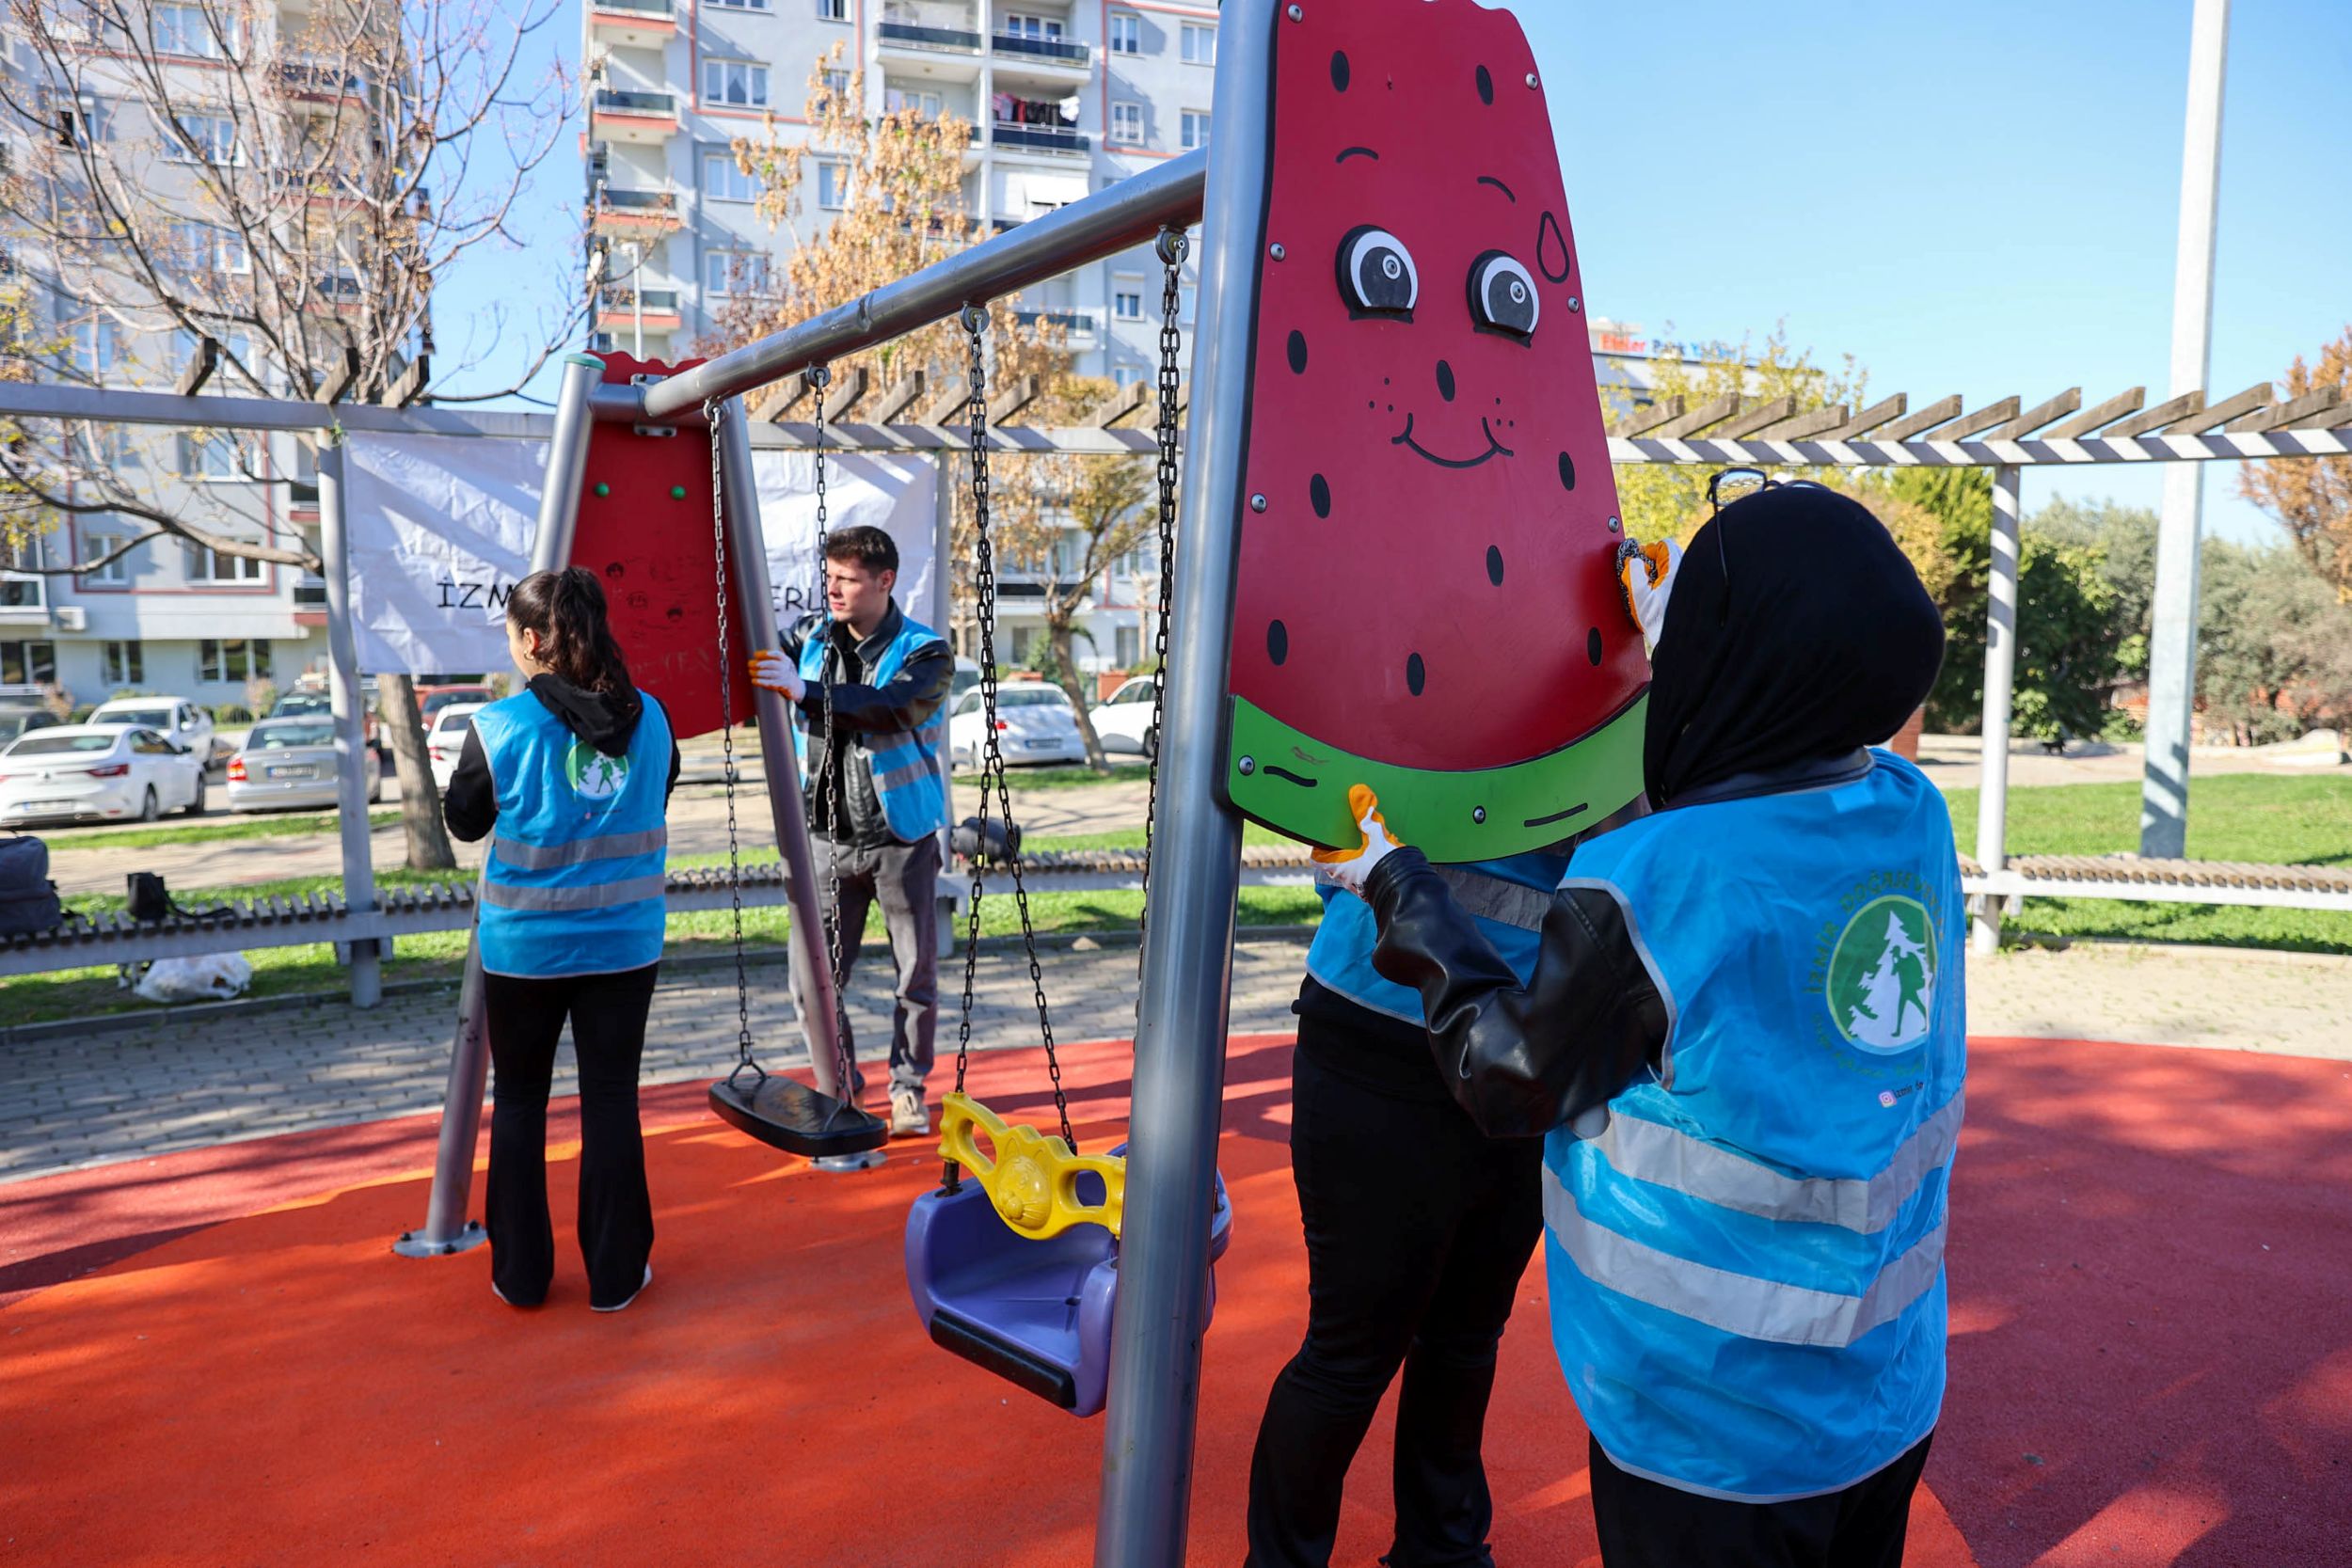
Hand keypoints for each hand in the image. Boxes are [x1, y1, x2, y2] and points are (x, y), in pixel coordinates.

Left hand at [748, 650, 805, 701]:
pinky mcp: (783, 685)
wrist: (797, 687)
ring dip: (759, 673)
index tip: (755, 654)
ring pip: (771, 674)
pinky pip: (771, 683)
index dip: (766, 653)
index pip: (777, 654)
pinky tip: (754, 681)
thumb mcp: (785, 663)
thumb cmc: (786, 674)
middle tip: (750, 664)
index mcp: (786, 660)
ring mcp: (785, 676)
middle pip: (772, 664)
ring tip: (750, 672)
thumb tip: (761, 652)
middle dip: (760, 663)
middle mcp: (786, 667)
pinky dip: (762, 682)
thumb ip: (776, 657)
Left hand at [1311, 784, 1405, 896]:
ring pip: (1344, 876)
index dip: (1317, 853)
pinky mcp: (1366, 894)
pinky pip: (1357, 883)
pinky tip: (1368, 866)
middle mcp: (1344, 880)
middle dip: (1334, 858)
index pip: (1318, 861)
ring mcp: (1355, 889)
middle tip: (1341, 846)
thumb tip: (1368, 810)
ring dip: (1347, 867)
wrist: (1401, 885)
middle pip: (1331, 868)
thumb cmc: (1384, 863)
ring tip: (1356, 855)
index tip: (1321, 846)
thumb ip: (1370, 825)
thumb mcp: (1376, 840)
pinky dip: (1358, 874)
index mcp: (1341, 868)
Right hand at [1616, 537, 1680, 655]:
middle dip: (1656, 559)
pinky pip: (1680, 577)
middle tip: (1644, 571)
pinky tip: (1660, 593)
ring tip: (1651, 583)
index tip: (1641, 560)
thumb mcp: (1640, 596)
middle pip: (1672, 553)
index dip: (1650, 550)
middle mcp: (1686, 573)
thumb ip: (1634, 574)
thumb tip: (1633, 561)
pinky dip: (1669, 580)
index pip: (1666, 546)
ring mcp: (1690, 582)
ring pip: (1677, 566)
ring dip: (1662, 570)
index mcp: (1675, 571)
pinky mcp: (1690, 591)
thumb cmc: (1658, 622)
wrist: (1675, 640)